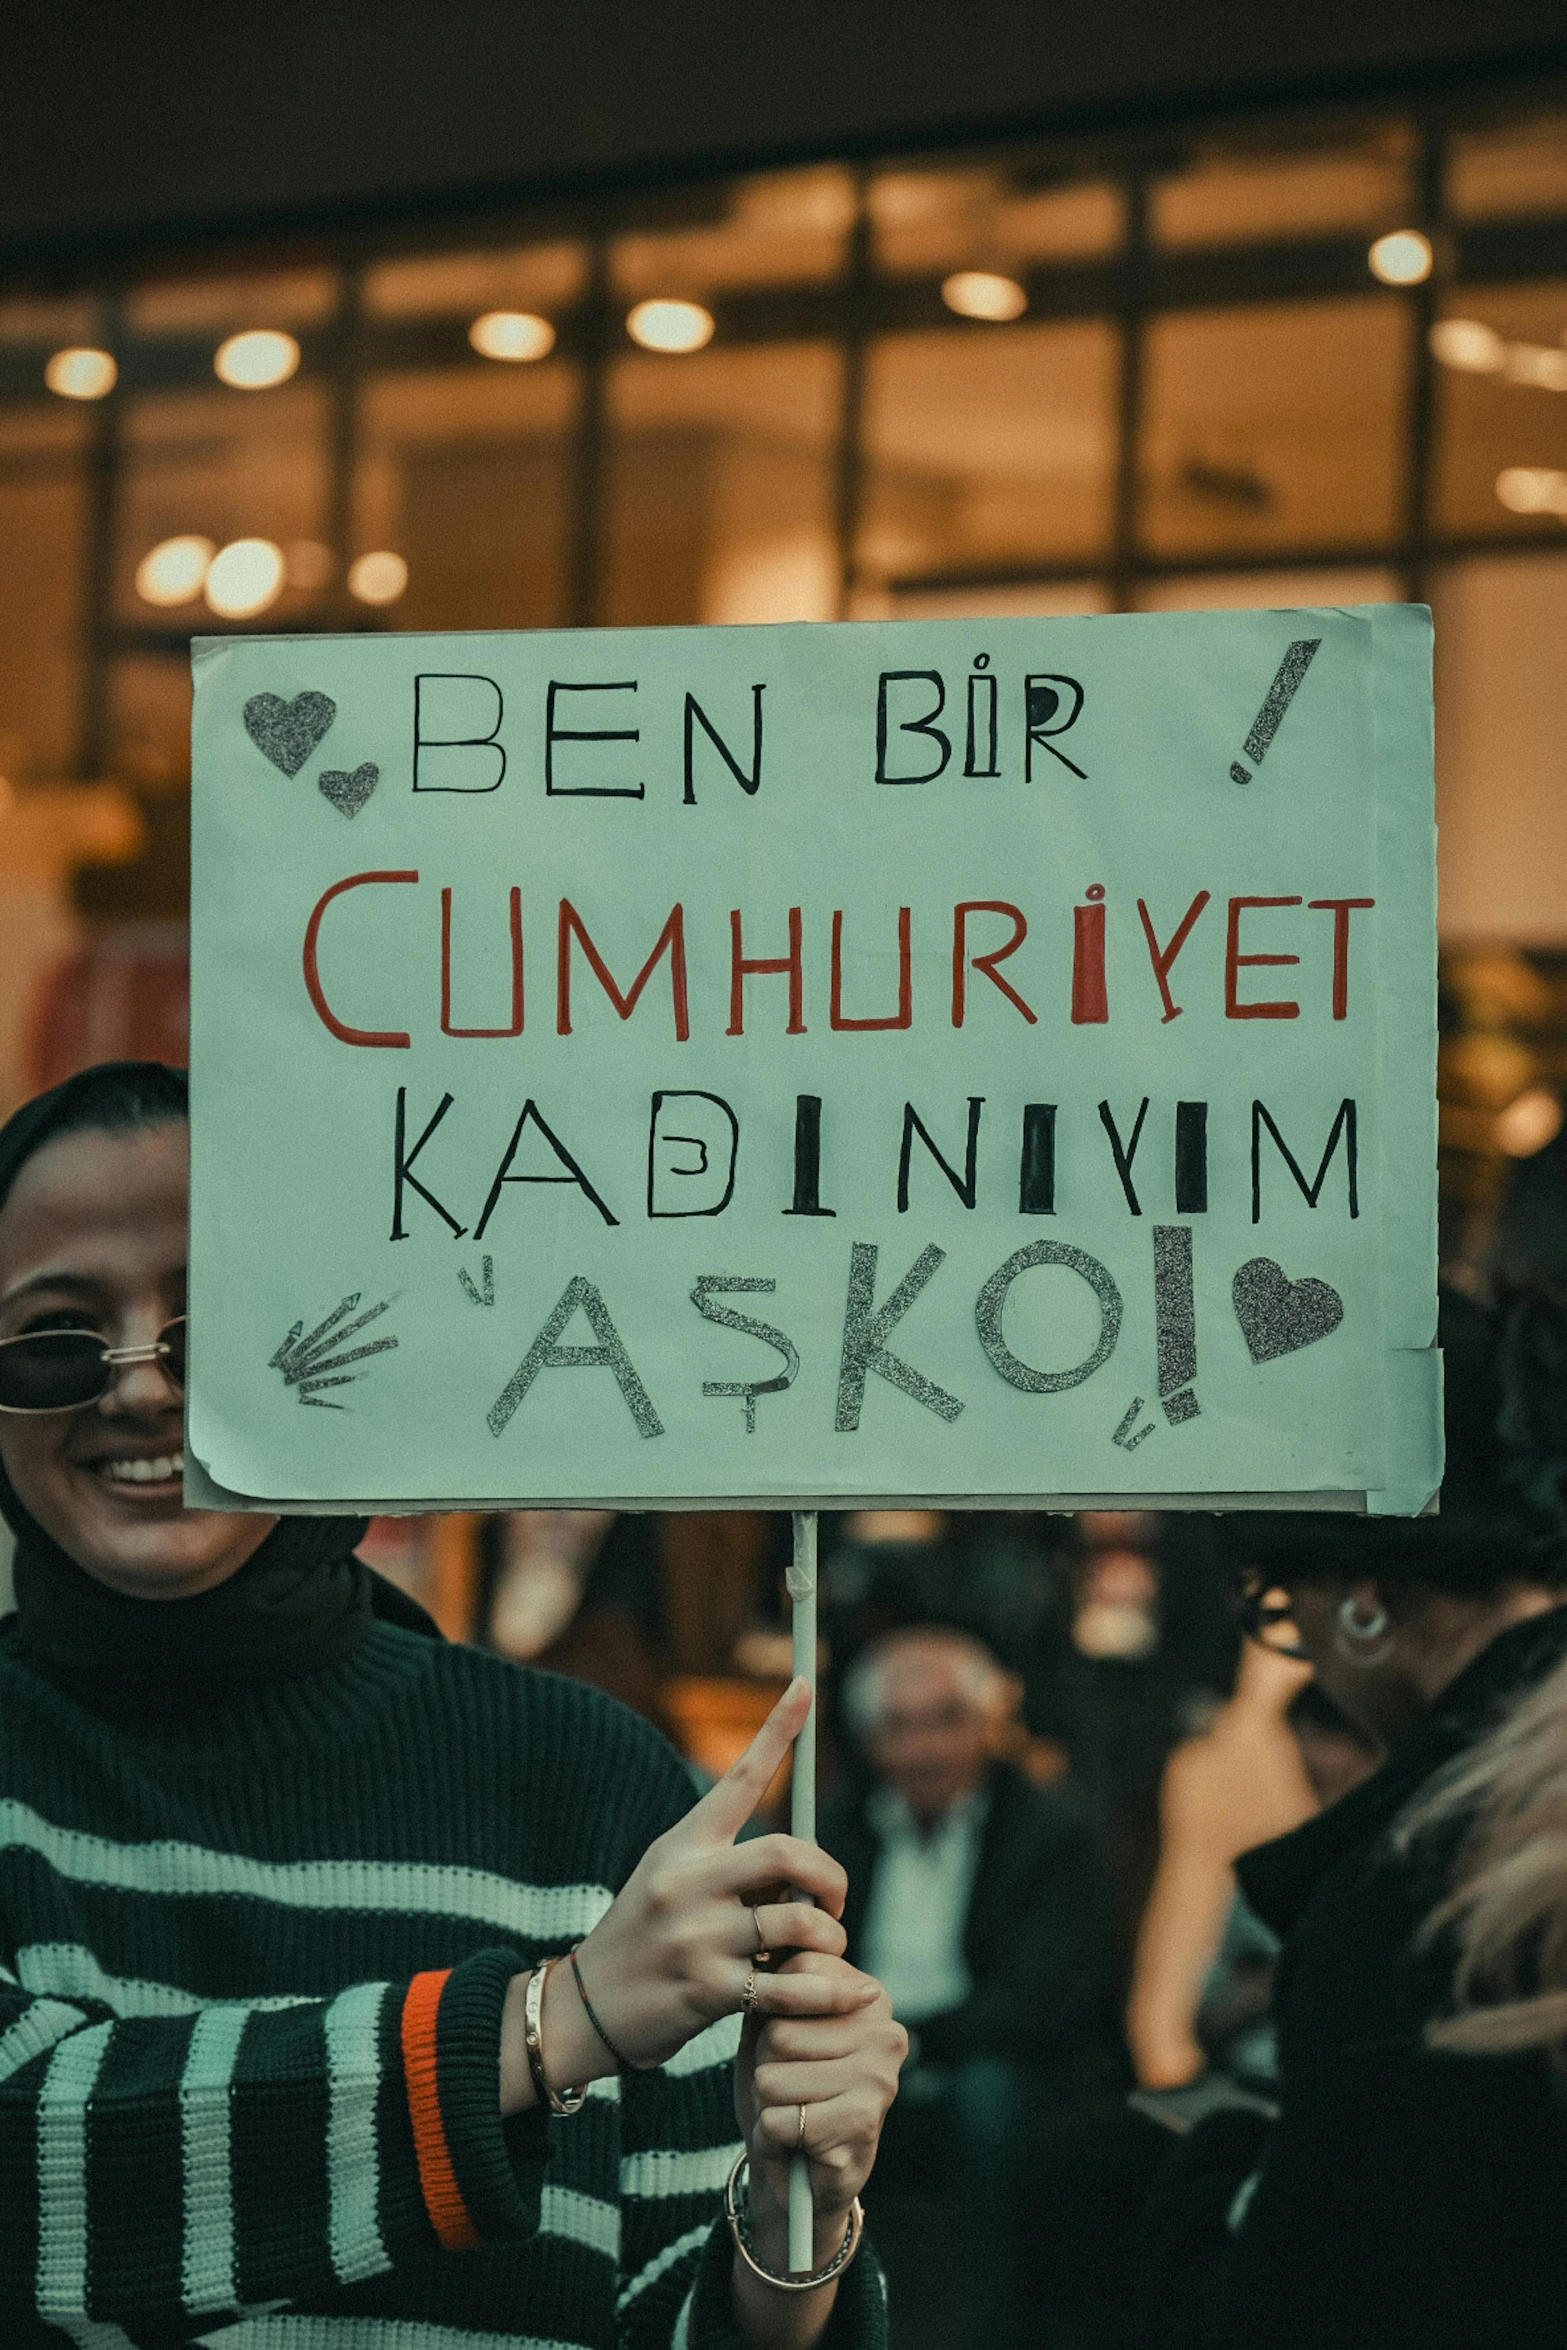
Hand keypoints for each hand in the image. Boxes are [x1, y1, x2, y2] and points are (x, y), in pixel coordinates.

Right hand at [502, 1680, 871, 2109]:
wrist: (581, 2009)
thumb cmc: (642, 1940)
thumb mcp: (670, 1882)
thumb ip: (727, 1866)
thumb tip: (799, 1862)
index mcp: (684, 1845)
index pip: (740, 1777)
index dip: (778, 1729)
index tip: (808, 1685)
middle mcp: (689, 1881)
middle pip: (788, 1853)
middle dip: (831, 1876)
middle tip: (833, 1902)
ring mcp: (698, 1936)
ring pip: (798, 1922)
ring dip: (829, 1941)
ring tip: (822, 1954)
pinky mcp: (707, 1990)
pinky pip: (788, 1986)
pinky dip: (822, 1992)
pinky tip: (829, 1993)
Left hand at [736, 1951, 906, 2270]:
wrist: (794, 2174)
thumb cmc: (782, 2089)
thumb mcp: (772, 2026)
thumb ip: (776, 1982)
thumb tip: (773, 1931)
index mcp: (867, 1995)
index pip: (796, 1970)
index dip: (771, 2012)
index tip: (787, 2039)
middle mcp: (885, 2030)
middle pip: (779, 2030)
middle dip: (767, 2065)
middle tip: (788, 2088)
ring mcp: (879, 2077)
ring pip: (775, 2076)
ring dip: (768, 2103)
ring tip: (792, 2112)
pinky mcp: (863, 2123)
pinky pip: (781, 2119)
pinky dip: (773, 2136)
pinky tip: (796, 2143)